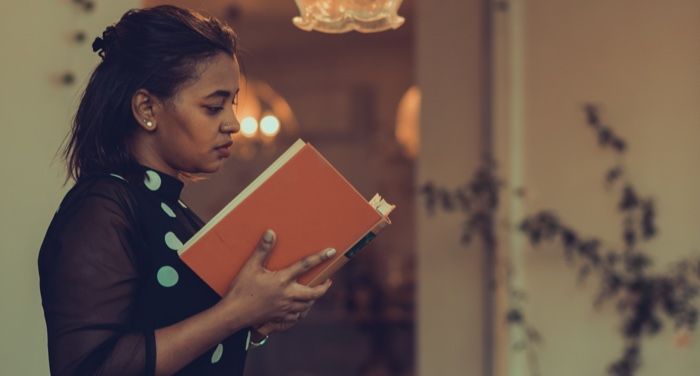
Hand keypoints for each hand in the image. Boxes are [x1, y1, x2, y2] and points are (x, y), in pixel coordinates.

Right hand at [217, 229, 334, 331]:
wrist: (233, 314)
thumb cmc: (241, 289)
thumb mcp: (250, 267)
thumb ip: (262, 250)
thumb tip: (271, 233)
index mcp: (282, 280)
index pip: (306, 265)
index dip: (320, 257)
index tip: (332, 252)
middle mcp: (287, 295)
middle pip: (314, 293)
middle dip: (324, 287)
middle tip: (328, 281)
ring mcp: (284, 308)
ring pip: (307, 306)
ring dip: (313, 299)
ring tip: (315, 293)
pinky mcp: (279, 318)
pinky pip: (296, 318)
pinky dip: (301, 313)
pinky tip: (300, 310)